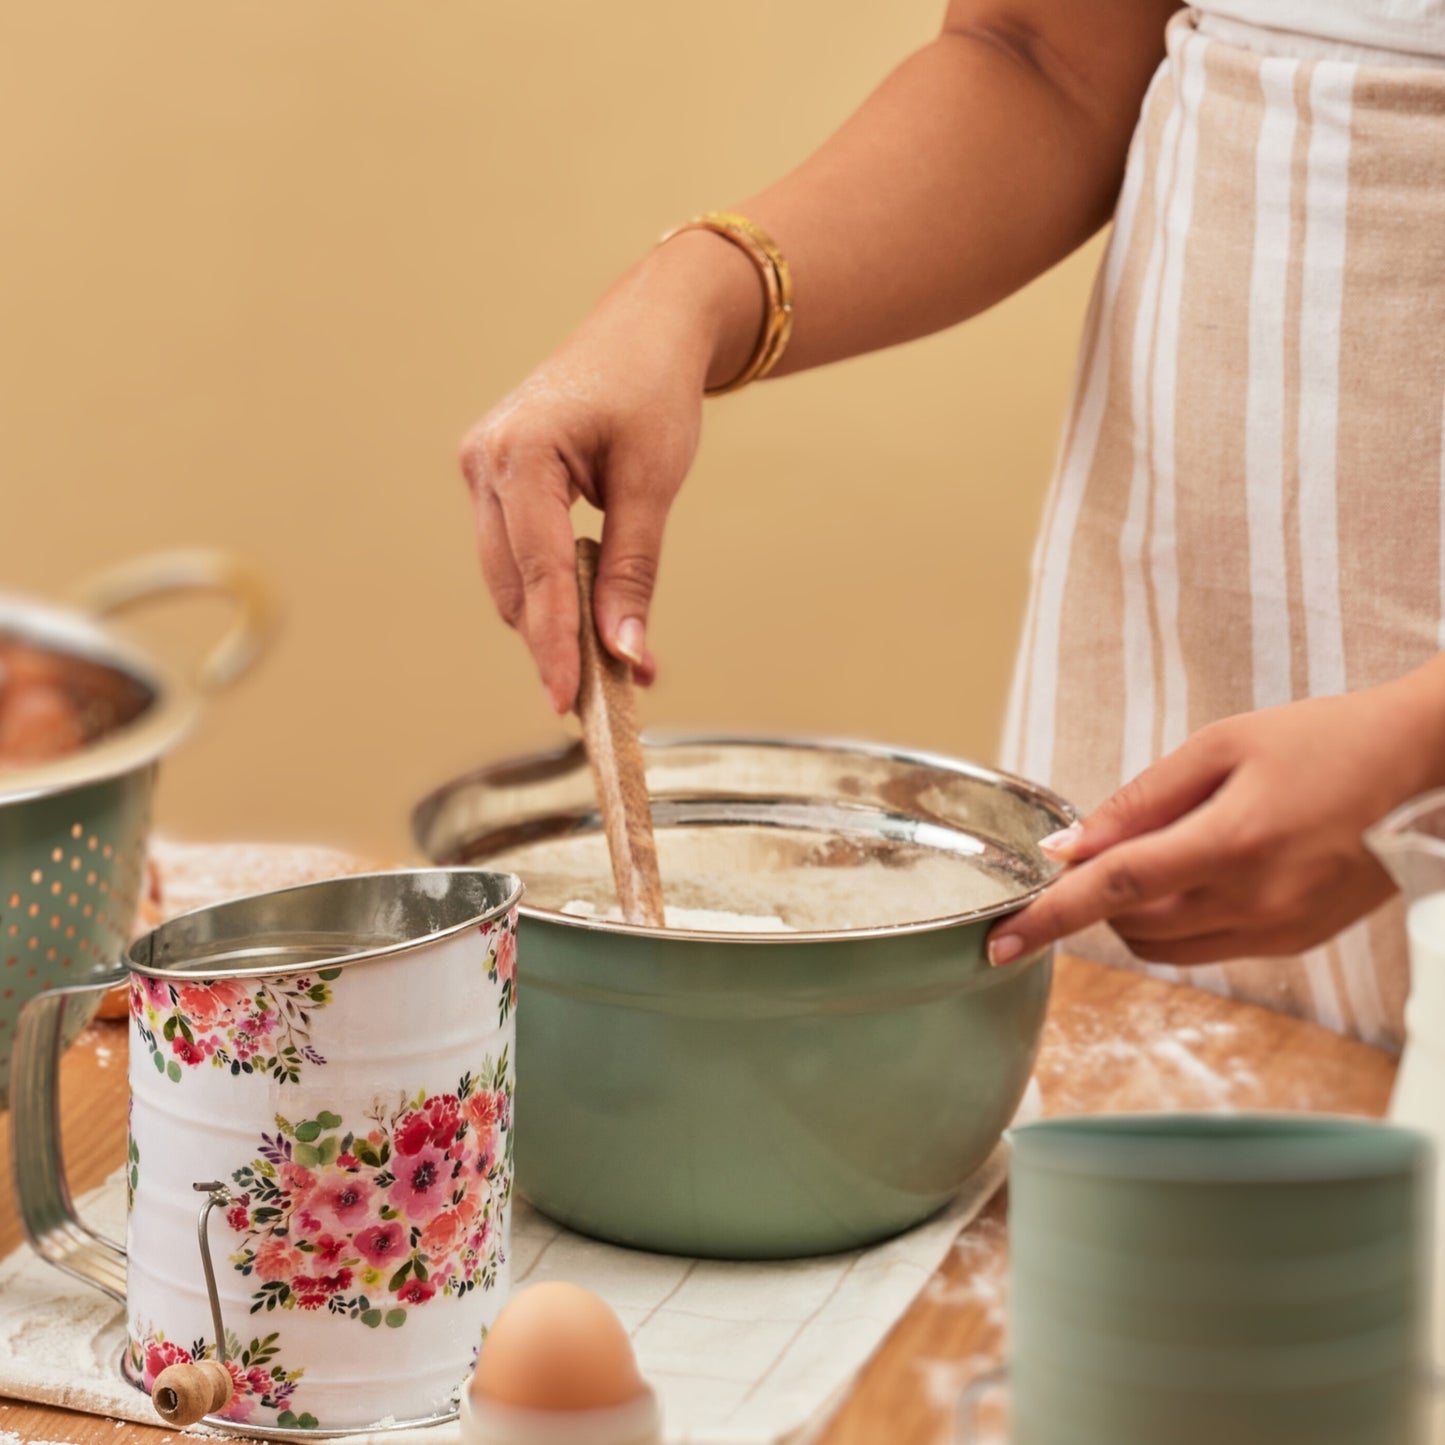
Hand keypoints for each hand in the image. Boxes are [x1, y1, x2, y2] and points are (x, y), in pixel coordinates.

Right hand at [459, 232, 759, 713]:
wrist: (643, 331)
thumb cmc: (653, 391)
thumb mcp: (652, 483)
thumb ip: (633, 570)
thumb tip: (626, 653)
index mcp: (521, 452)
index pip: (538, 571)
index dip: (554, 643)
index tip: (567, 702)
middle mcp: (485, 461)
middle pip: (513, 584)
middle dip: (555, 641)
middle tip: (605, 696)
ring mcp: (480, 469)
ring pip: (508, 578)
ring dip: (552, 620)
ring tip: (607, 662)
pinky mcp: (491, 480)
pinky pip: (513, 555)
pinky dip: (547, 589)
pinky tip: (585, 612)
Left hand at [988, 663, 1444, 967]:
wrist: (1425, 770)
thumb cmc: (1324, 742)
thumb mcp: (1222, 746)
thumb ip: (1140, 801)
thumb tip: (1072, 846)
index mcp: (1233, 843)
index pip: (1114, 892)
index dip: (1048, 919)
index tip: (997, 943)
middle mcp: (1255, 902)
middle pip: (1130, 925)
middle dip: (1097, 897)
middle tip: (1108, 845)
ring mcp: (1278, 931)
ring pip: (1163, 947)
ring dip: (1134, 913)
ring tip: (1166, 852)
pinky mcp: (1294, 943)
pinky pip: (1206, 949)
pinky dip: (1178, 920)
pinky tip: (1201, 872)